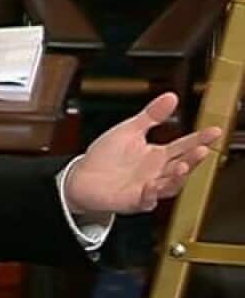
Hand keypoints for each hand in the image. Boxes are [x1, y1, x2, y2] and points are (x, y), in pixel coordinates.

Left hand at [65, 92, 219, 215]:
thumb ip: (151, 115)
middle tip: (202, 149)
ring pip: (169, 185)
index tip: (214, 131)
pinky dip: (150, 194)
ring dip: (177, 177)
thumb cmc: (106, 156)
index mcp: (158, 155)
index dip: (200, 139)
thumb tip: (171, 96)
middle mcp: (157, 173)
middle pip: (182, 166)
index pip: (184, 146)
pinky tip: (150, 185)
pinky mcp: (134, 201)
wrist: (82, 177)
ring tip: (182, 166)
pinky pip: (146, 200)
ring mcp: (147, 188)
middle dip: (193, 159)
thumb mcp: (130, 130)